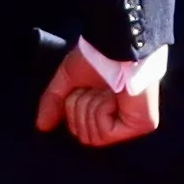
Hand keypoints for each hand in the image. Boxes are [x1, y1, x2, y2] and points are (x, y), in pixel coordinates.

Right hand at [34, 43, 160, 146]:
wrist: (116, 46)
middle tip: (92, 88)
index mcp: (104, 107)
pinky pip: (106, 133)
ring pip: (93, 136)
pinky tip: (113, 96)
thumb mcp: (68, 79)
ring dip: (90, 107)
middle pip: (84, 135)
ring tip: (104, 90)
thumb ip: (53, 102)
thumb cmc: (96, 57)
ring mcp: (131, 123)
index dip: (72, 107)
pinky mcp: (142, 124)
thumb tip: (41, 126)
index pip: (78, 128)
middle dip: (80, 107)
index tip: (81, 88)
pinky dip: (102, 110)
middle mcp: (119, 118)